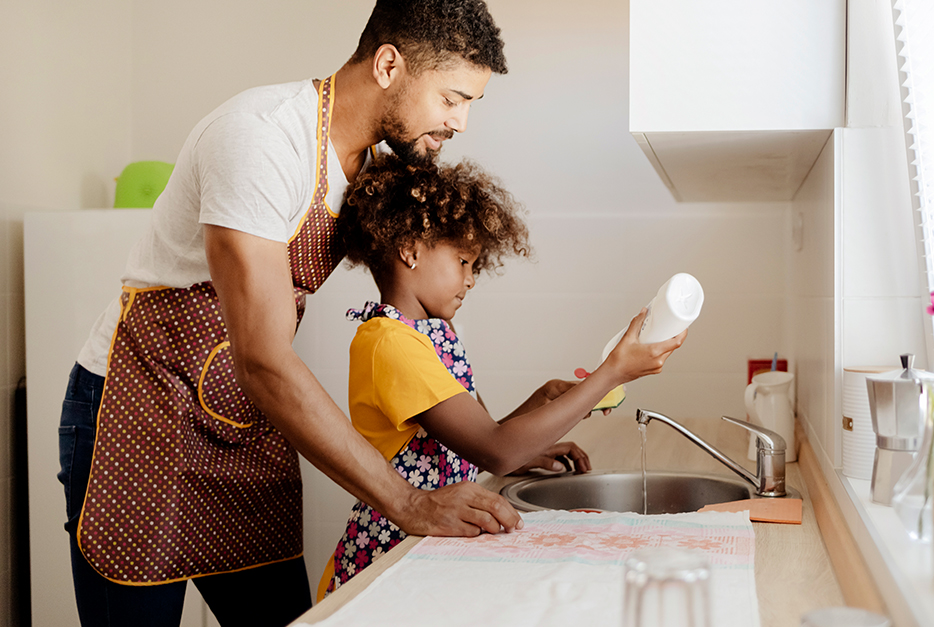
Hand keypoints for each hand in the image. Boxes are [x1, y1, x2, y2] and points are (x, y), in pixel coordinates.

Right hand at [394, 481, 522, 536]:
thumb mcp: (460, 493)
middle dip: (509, 520)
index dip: (511, 511)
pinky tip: (472, 532)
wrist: (413, 506)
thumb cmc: (438, 502)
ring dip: (494, 529)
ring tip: (493, 531)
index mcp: (469, 488)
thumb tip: (503, 514)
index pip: (497, 499)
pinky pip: (472, 532)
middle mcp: (464, 497)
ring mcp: (456, 511)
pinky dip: (477, 534)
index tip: (518, 521)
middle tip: (514, 529)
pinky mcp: (450, 525)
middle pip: (496, 508)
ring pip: (487, 521)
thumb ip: (479, 501)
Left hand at [508, 441, 591, 474]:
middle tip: (586, 470)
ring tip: (579, 470)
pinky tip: (565, 470)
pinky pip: (557, 457)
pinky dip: (565, 462)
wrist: (494, 453)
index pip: (570, 448)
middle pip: (571, 449)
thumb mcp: (527, 462)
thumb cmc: (506, 456)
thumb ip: (544, 463)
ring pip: (564, 453)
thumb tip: (561, 467)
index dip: (581, 457)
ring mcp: (543, 450)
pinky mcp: (539, 455)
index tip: (585, 468)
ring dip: (574, 460)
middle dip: (581, 458)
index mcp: (547, 447)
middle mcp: (547, 447)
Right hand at [604, 309, 686, 382]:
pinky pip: (661, 359)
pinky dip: (659, 351)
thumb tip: (643, 313)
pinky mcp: (653, 370)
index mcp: (654, 352)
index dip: (682, 333)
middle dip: (671, 337)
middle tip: (667, 328)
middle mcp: (658, 361)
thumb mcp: (628, 338)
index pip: (676, 342)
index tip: (682, 327)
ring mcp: (656, 367)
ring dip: (665, 344)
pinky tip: (651, 347)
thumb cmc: (619, 360)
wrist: (613, 374)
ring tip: (657, 337)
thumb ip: (637, 323)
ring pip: (667, 353)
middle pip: (672, 347)